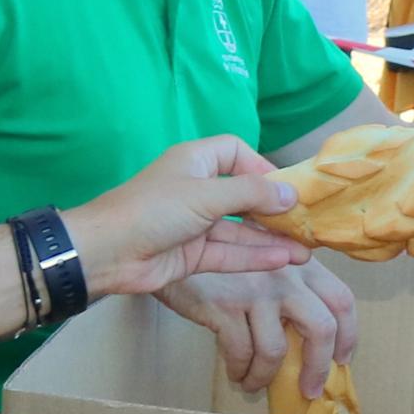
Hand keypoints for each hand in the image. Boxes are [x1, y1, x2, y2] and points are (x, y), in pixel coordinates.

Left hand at [62, 137, 311, 298]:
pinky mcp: (192, 254)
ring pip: (240, 230)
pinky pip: (229, 253)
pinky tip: (283, 261)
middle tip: (306, 222)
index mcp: (195, 161)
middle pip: (243, 195)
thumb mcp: (205, 195)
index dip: (261, 166)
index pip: (235, 152)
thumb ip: (250, 195)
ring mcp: (195, 224)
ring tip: (305, 249)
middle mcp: (197, 189)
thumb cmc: (153, 210)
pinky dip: (254, 256)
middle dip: (274, 210)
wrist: (107, 252)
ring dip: (270, 239)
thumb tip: (290, 195)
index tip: (286, 186)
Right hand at [160, 262, 358, 396]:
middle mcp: (284, 274)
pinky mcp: (224, 304)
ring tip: (253, 384)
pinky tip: (235, 373)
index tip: (342, 360)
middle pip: (321, 328)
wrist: (172, 246)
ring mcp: (255, 289)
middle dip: (317, 367)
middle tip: (308, 389)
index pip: (342, 300)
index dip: (348, 335)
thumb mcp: (266, 264)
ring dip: (265, 377)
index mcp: (301, 263)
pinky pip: (241, 353)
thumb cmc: (223, 262)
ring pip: (275, 350)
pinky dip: (240, 370)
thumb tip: (312, 341)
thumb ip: (292, 288)